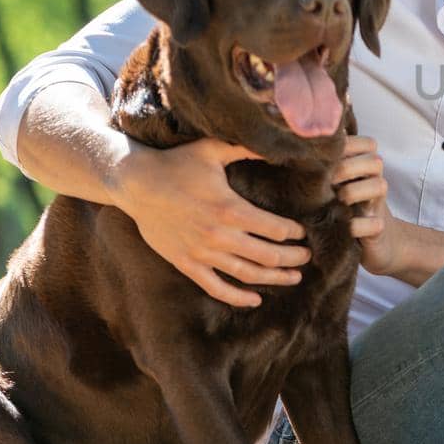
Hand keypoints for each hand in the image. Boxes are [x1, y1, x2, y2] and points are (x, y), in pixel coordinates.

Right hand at [109, 137, 308, 306]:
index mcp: (231, 209)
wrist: (136, 184)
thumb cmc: (177, 163)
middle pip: (268, 255)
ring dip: (274, 278)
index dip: (294, 233)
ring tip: (294, 278)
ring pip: (247, 274)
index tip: (302, 233)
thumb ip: (247, 148)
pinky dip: (237, 297)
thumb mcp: (213, 149)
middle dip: (292, 258)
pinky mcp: (186, 263)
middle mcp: (219, 235)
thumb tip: (276, 143)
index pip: (275, 229)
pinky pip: (215, 288)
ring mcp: (202, 253)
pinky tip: (256, 300)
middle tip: (307, 258)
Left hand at [333, 135, 399, 276]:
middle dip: (347, 168)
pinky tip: (342, 227)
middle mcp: (375, 181)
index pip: (368, 143)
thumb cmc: (341, 206)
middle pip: (375, 161)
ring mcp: (378, 204)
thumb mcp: (333, 182)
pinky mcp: (379, 228)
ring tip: (336, 201)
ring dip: (353, 192)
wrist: (369, 241)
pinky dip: (357, 225)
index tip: (325, 157)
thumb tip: (292, 142)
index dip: (349, 146)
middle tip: (326, 180)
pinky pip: (375, 223)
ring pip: (380, 185)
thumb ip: (322, 163)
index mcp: (365, 166)